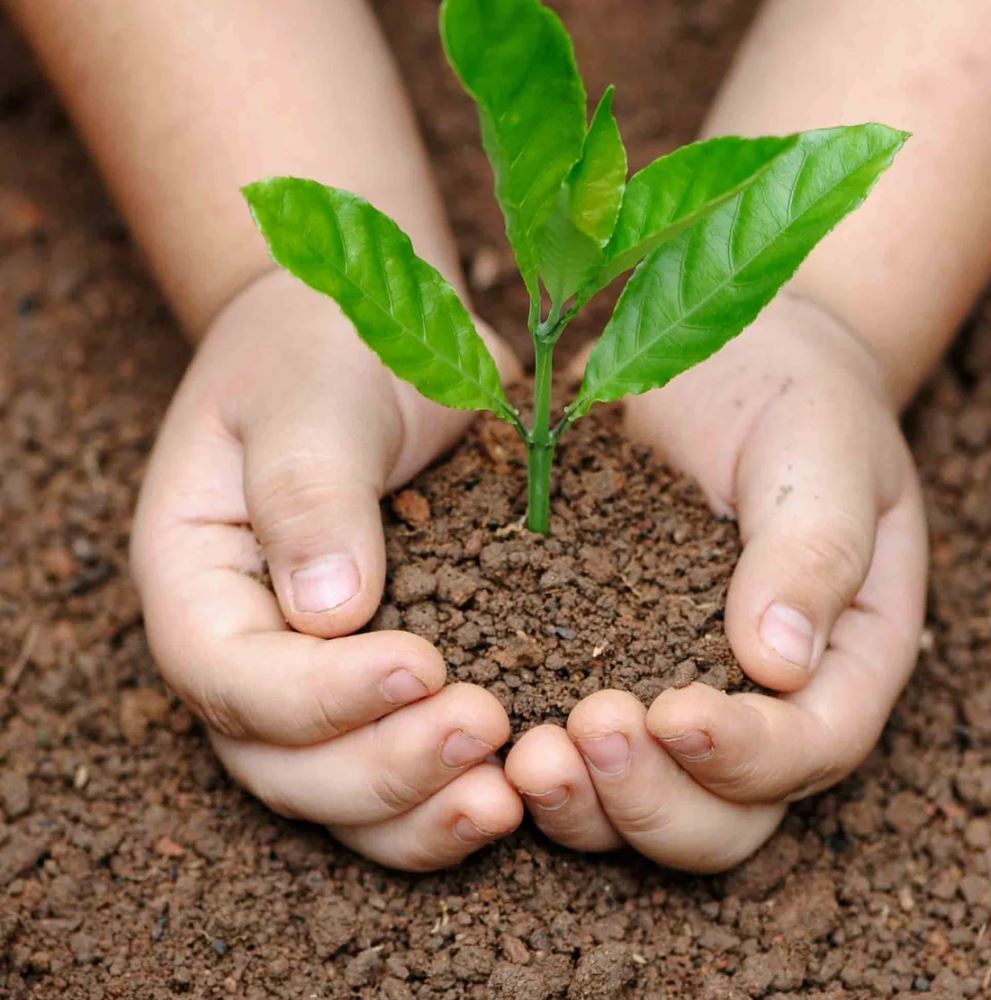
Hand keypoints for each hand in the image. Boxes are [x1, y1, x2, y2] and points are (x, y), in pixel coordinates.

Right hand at [131, 271, 523, 870]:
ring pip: (345, 798)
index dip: (320, 694)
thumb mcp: (314, 394)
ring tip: (510, 794)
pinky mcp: (394, 697)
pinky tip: (530, 790)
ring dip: (422, 811)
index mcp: (196, 580)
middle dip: (382, 765)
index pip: (232, 676)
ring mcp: (319, 688)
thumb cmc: (328, 347)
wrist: (377, 336)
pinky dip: (457, 800)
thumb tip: (330, 615)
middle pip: (284, 766)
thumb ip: (312, 492)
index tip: (421, 665)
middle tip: (484, 728)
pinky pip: (410, 777)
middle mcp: (248, 655)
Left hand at [504, 293, 927, 871]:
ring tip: (525, 753)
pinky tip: (478, 725)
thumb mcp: (824, 445)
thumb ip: (813, 546)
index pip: (812, 747)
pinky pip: (573, 763)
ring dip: (586, 804)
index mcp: (849, 662)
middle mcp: (772, 716)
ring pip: (643, 818)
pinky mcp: (603, 688)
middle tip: (587, 731)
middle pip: (728, 822)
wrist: (725, 357)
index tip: (676, 714)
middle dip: (656, 799)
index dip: (748, 755)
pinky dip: (530, 767)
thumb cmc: (797, 392)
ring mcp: (683, 714)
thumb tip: (781, 662)